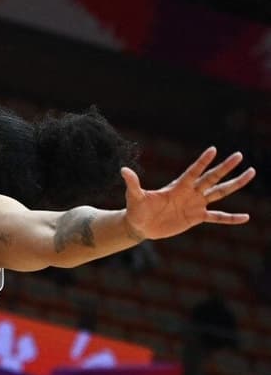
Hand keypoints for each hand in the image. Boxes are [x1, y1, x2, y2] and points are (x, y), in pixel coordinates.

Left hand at [122, 147, 254, 239]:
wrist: (140, 225)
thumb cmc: (137, 209)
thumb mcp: (134, 196)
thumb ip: (132, 184)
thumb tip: (123, 170)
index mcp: (177, 186)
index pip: (193, 172)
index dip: (202, 162)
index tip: (214, 149)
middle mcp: (190, 193)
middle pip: (211, 178)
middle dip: (225, 168)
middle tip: (239, 155)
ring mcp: (195, 204)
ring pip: (219, 193)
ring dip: (234, 184)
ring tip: (250, 173)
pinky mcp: (196, 218)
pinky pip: (217, 217)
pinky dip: (230, 218)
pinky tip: (246, 217)